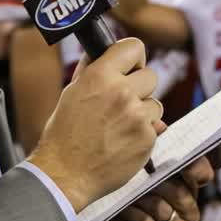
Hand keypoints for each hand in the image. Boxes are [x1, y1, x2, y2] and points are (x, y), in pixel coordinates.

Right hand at [28, 38, 161, 211]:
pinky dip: (143, 134)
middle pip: (151, 76)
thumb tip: (105, 51)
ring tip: (119, 127)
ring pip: (156, 104)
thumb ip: (92, 69)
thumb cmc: (64, 134)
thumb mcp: (72, 92)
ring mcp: (137, 116)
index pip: (134, 47)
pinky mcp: (147, 138)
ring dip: (143, 113)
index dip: (133, 58)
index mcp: (100, 75)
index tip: (129, 68)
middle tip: (122, 104)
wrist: (65, 174)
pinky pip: (155, 127)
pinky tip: (123, 142)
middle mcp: (121, 92)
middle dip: (139, 88)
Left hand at [84, 135, 220, 220]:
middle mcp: (188, 201)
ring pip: (170, 209)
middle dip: (164, 181)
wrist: (98, 215)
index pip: (206, 170)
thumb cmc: (120, 183)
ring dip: (146, 199)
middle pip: (187, 190)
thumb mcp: (134, 159)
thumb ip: (149, 141)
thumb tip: (159, 126)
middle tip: (146, 172)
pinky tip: (126, 209)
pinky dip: (140, 219)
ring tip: (128, 190)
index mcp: (186, 178)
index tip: (186, 160)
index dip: (202, 165)